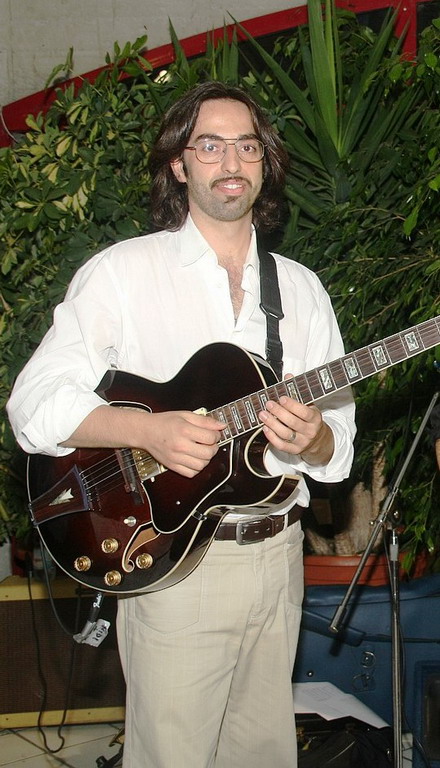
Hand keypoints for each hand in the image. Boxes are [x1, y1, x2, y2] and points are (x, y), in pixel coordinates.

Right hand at [63, 405, 224, 478]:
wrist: (145, 431)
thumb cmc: (164, 422)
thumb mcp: (185, 415)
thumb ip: (205, 421)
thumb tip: (221, 426)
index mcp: (184, 429)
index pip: (211, 437)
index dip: (216, 435)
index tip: (214, 433)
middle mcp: (180, 445)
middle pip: (209, 453)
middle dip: (214, 447)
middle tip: (209, 443)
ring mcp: (176, 457)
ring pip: (202, 465)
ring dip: (206, 459)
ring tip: (202, 451)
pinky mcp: (172, 466)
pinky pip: (191, 473)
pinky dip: (196, 468)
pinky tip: (193, 459)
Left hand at [258, 376, 333, 465]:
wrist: (318, 440)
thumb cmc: (310, 419)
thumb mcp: (308, 404)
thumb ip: (297, 391)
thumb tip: (288, 376)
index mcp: (315, 419)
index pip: (305, 413)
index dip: (293, 406)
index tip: (282, 398)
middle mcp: (310, 431)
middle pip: (293, 423)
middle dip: (279, 413)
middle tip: (268, 404)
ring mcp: (302, 442)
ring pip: (285, 434)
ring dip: (272, 424)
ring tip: (263, 414)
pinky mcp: (294, 450)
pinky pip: (281, 445)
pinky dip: (271, 437)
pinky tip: (265, 428)